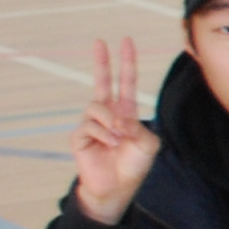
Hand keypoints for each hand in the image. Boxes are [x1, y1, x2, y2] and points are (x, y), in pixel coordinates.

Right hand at [72, 38, 158, 226]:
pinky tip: (107, 145)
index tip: (125, 41)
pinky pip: (90, 126)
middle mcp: (108, 113)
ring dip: (111, 122)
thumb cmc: (134, 164)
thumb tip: (120, 120)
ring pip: (97, 107)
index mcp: (126, 111)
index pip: (126, 81)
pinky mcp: (79, 136)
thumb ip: (139, 128)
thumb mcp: (148, 144)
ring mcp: (91, 123)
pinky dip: (103, 135)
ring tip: (118, 138)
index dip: (126, 62)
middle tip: (99, 42)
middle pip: (102, 81)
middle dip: (101, 61)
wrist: (118, 186)